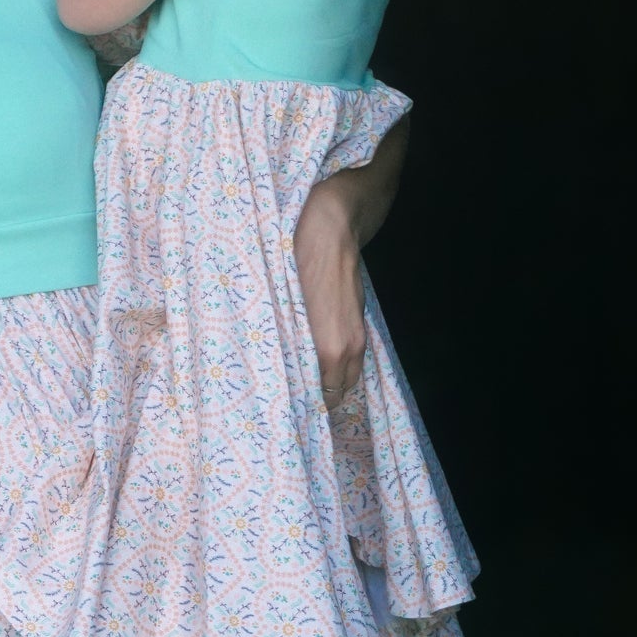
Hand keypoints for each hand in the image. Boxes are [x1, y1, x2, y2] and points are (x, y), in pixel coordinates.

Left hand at [292, 182, 365, 408]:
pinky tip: (319, 359)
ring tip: (308, 384)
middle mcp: (348, 347)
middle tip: (296, 401)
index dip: (308, 405)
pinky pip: (352, 356)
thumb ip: (286, 342)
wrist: (331, 229)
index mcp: (328, 349)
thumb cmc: (297, 263)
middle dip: (322, 400)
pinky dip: (339, 365)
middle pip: (339, 392)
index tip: (289, 407)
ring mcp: (358, 334)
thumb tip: (277, 366)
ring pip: (349, 375)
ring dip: (332, 383)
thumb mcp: (282, 306)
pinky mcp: (359, 321)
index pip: (324, 397)